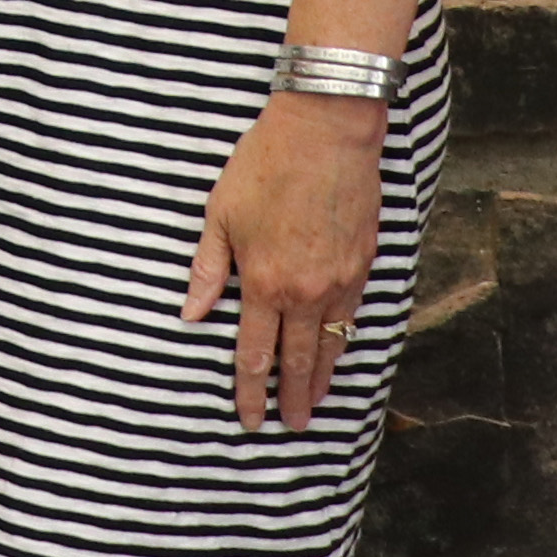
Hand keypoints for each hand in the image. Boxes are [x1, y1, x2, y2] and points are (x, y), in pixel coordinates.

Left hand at [180, 91, 390, 430]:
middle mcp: (305, 292)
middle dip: (291, 398)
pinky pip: (354, 316)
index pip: (255, 354)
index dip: (250, 391)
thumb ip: (208, 269)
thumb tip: (192, 313)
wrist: (326, 130)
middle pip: (297, 360)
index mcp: (264, 282)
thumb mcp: (220, 213)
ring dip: (321, 377)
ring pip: (331, 344)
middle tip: (290, 426)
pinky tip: (339, 350)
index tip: (250, 418)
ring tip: (315, 402)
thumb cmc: (266, 164)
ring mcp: (340, 281)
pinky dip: (345, 341)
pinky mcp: (364, 264)